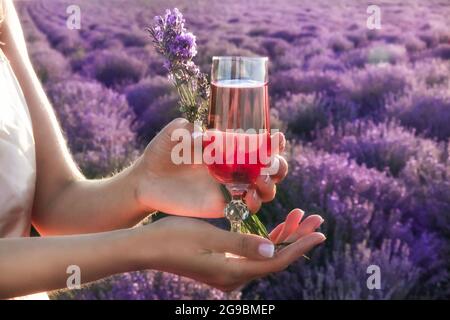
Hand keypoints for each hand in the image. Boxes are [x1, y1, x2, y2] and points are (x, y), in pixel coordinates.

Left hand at [133, 118, 288, 217]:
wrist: (145, 181)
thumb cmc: (162, 151)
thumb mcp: (175, 133)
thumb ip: (191, 129)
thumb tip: (208, 137)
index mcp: (228, 146)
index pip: (260, 144)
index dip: (275, 142)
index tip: (277, 139)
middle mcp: (235, 167)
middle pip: (270, 168)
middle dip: (279, 166)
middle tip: (272, 164)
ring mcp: (230, 187)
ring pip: (264, 189)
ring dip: (270, 186)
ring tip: (261, 181)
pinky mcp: (222, 205)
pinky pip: (246, 207)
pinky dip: (254, 203)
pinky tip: (248, 198)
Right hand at [134, 214, 324, 290]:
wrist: (145, 248)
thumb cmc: (173, 238)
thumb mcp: (208, 237)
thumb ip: (243, 245)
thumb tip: (274, 253)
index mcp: (232, 271)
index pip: (277, 261)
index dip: (300, 246)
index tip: (320, 232)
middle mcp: (233, 276)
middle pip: (275, 259)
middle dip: (296, 238)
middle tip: (316, 218)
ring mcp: (228, 271)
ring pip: (265, 255)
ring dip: (283, 237)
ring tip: (300, 217)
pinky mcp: (222, 263)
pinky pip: (252, 253)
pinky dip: (265, 240)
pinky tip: (275, 228)